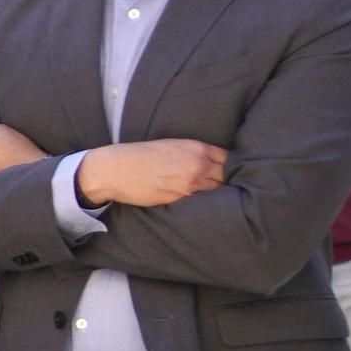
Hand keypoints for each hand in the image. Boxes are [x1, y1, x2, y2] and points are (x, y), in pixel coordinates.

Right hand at [77, 137, 230, 209]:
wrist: (116, 169)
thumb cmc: (140, 155)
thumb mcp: (171, 145)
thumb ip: (193, 153)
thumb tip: (210, 163)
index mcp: (196, 149)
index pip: (229, 158)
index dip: (233, 165)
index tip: (233, 170)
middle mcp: (197, 167)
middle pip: (227, 177)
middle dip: (228, 181)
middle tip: (230, 186)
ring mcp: (190, 186)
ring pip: (217, 192)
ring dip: (218, 194)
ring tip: (220, 198)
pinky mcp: (180, 200)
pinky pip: (200, 203)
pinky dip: (204, 204)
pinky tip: (204, 205)